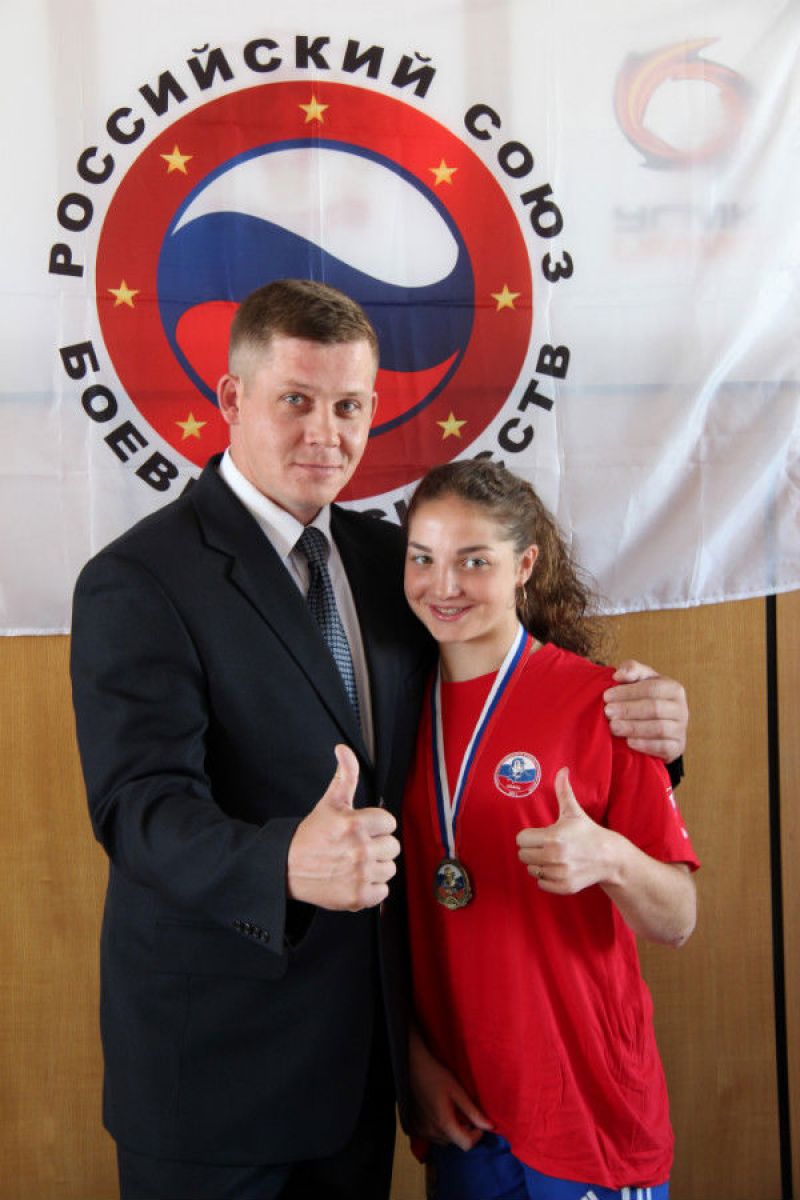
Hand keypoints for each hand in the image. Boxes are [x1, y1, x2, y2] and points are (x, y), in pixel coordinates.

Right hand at [287, 745, 399, 910]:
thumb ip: (345, 775)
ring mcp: (360, 874)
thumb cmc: (310, 835)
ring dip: (376, 867)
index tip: (362, 830)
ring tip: (355, 863)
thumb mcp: (329, 802)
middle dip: (377, 846)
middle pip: (393, 846)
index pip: (389, 822)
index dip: (376, 825)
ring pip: (390, 869)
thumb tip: (344, 750)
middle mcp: (360, 849)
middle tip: (357, 847)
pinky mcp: (358, 896)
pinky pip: (383, 892)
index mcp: (355, 824)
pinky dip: (371, 889)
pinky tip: (355, 879)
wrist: (286, 868)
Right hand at [409, 1028, 492, 1150]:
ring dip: (451, 1131)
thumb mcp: (458, 1091)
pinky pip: (432, 1136)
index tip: (478, 1122)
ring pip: (444, 1140)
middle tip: (464, 1112)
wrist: (413, 1067)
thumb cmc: (437, 1076)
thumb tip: (490, 1127)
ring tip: (451, 1111)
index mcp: (444, 1123)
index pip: (466, 1144)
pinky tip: (438, 1113)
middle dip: (464, 1131)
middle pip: (455, 1142)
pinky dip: (439, 1129)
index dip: (477, 1136)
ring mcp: (421, 1131)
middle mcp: (432, 1132)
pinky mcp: (414, 1128)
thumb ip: (473, 1112)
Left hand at [516, 767, 612, 893]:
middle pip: (523, 855)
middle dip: (531, 850)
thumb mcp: (573, 812)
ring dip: (538, 864)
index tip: (540, 835)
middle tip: (545, 846)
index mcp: (552, 837)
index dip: (529, 836)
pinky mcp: (564, 886)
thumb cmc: (587, 832)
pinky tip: (558, 868)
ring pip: (531, 870)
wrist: (609, 858)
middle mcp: (554, 857)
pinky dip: (546, 878)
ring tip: (552, 857)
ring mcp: (559, 873)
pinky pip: (541, 884)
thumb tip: (562, 769)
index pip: (521, 839)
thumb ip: (563, 791)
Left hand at [603, 659, 687, 760]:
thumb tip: (618, 675)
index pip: (652, 688)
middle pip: (655, 708)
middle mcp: (681, 709)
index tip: (606, 696)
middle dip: (628, 710)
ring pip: (659, 728)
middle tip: (607, 712)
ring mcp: (680, 729)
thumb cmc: (645, 697)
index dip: (628, 692)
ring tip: (613, 727)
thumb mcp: (640, 679)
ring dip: (633, 728)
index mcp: (673, 688)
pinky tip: (629, 742)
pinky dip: (646, 745)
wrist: (659, 724)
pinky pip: (664, 747)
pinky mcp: (677, 747)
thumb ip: (631, 670)